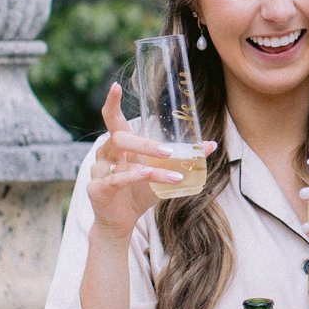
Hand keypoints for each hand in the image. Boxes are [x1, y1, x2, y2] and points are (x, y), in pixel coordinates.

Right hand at [86, 82, 208, 241]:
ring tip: (172, 169)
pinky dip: (136, 178)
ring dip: (148, 163)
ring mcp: (99, 171)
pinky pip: (117, 180)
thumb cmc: (138, 193)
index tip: (115, 86)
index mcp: (120, 146)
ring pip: (122, 159)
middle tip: (168, 151)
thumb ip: (182, 159)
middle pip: (120, 137)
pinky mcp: (97, 189)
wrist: (121, 223)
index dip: (112, 103)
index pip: (112, 119)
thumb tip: (211, 145)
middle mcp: (106, 154)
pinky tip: (149, 176)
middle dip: (144, 142)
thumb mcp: (162, 174)